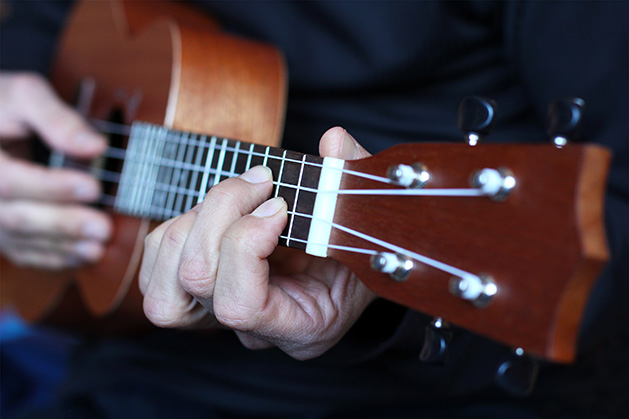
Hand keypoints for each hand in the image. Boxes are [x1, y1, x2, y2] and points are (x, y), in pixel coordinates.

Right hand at [0, 72, 111, 268]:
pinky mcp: (0, 230)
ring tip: (98, 248)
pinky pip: (22, 251)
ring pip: (19, 240)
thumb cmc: (3, 105)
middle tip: (103, 228)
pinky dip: (53, 258)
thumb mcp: (24, 95)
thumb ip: (56, 118)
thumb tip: (97, 146)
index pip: (10, 181)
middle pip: (15, 217)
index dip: (53, 187)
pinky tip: (83, 256)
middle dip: (63, 224)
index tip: (94, 187)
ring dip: (62, 247)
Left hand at [141, 127, 375, 358]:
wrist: (345, 266)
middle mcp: (253, 330)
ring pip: (166, 279)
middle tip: (262, 180)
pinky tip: (219, 210)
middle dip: (221, 213)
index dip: (247, 245)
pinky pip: (159, 263)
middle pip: (197, 280)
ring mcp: (220, 315)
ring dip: (197, 219)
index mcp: (300, 328)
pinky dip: (179, 224)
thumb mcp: (368, 220)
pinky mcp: (197, 292)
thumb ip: (354, 182)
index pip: (240, 306)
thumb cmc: (359, 249)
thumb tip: (334, 141)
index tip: (279, 205)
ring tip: (239, 195)